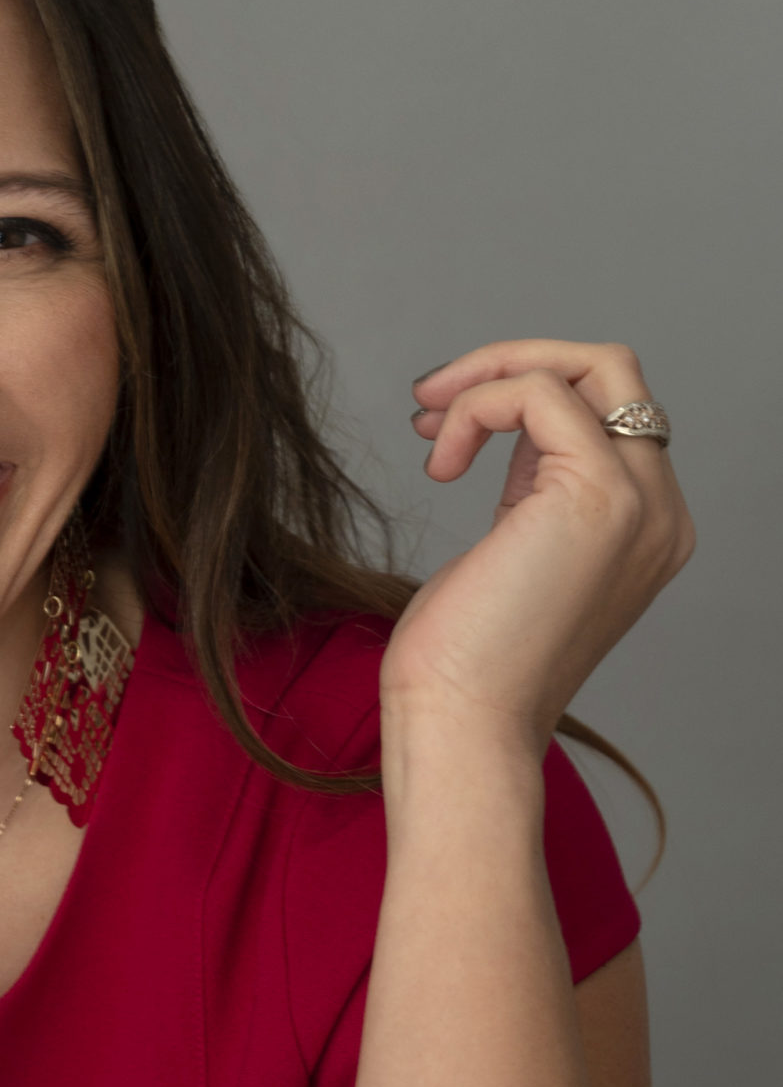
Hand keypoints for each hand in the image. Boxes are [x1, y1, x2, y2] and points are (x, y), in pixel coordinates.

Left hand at [389, 341, 693, 742]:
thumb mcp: (511, 550)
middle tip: (430, 395)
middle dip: (514, 364)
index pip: (607, 412)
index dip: (521, 397)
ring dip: (489, 376)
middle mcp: (661, 512)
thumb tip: (502, 421)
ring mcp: (640, 502)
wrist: (464, 722)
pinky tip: (438, 464)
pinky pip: (539, 394)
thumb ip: (533, 487)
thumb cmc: (466, 660)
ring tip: (425, 420)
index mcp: (647, 527)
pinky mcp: (598, 496)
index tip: (440, 422)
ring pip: (589, 366)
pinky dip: (476, 406)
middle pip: (612, 372)